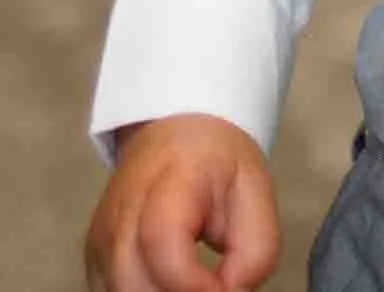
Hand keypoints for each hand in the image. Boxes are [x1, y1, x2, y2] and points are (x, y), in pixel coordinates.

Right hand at [85, 116, 279, 291]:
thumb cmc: (218, 168)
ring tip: (196, 282)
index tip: (226, 289)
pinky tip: (171, 288)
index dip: (194, 285)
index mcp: (167, 182)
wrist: (175, 138)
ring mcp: (101, 243)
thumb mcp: (257, 196)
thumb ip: (254, 254)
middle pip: (135, 285)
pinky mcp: (94, 265)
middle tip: (214, 285)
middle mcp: (121, 214)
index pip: (162, 242)